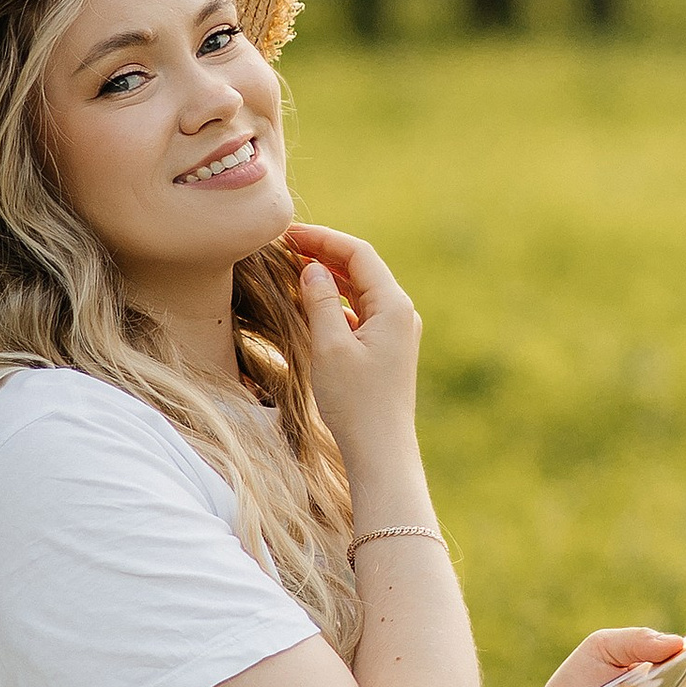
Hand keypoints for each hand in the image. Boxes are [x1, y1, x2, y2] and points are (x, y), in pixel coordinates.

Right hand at [284, 222, 423, 489]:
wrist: (381, 452)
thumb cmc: (355, 403)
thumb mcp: (330, 347)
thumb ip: (320, 301)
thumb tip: (311, 268)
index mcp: (394, 306)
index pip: (358, 254)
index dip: (322, 238)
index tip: (287, 234)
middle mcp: (401, 313)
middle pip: (361, 268)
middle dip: (323, 253)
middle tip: (284, 246)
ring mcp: (396, 332)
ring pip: (360, 290)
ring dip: (328, 277)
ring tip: (292, 267)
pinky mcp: (387, 350)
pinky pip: (360, 313)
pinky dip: (335, 302)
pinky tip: (312, 303)